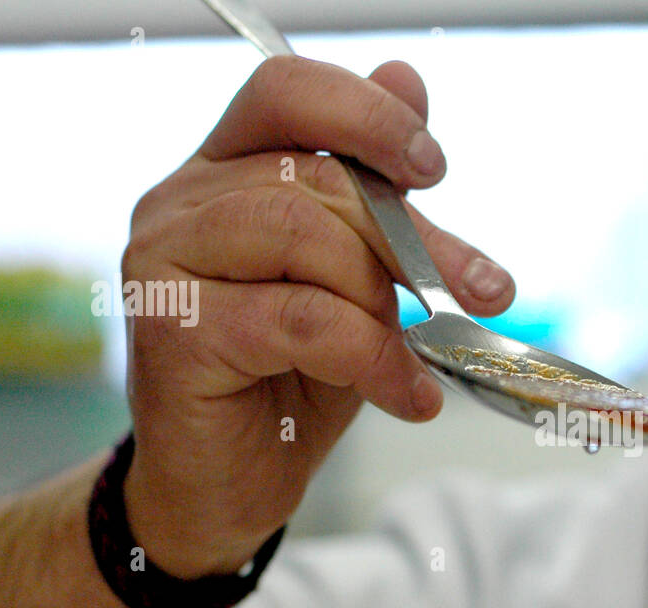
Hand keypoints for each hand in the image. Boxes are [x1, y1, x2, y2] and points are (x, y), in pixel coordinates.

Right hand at [120, 57, 514, 576]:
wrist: (230, 486)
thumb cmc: (291, 381)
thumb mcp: (355, 284)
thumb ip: (375, 193)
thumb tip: (407, 81)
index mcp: (225, 173)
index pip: (287, 93)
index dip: (367, 116)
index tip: (436, 168)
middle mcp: (181, 204)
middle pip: (316, 178)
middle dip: (416, 240)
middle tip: (481, 289)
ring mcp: (165, 263)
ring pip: (305, 238)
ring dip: (384, 302)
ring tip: (417, 359)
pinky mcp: (174, 330)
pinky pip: (302, 319)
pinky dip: (373, 358)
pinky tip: (407, 395)